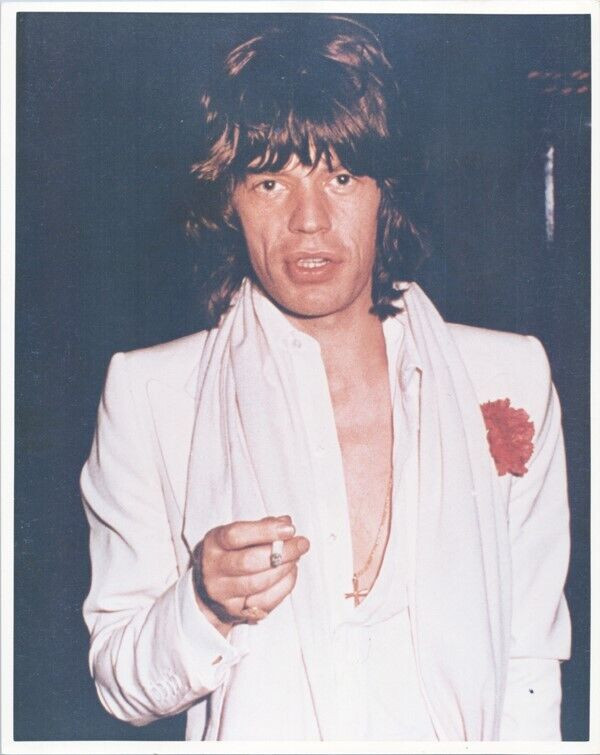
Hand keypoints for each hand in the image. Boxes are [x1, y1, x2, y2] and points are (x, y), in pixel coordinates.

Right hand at [192, 516, 309, 634]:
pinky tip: (290, 573)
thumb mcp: (238, 535)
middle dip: (281, 552)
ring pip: (258, 583)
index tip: (289, 529)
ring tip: (297, 557)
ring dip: (284, 569)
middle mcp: (214, 569)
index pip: (236, 535)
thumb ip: (262, 526)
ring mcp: (222, 593)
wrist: (211, 590)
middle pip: (248, 562)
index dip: (265, 531)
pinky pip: (265, 602)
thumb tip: (286, 523)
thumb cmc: (230, 554)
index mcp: (214, 543)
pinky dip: (284, 586)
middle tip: (302, 544)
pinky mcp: (235, 611)